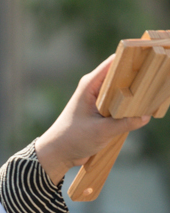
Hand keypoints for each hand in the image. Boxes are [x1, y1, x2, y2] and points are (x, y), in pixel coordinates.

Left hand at [36, 56, 150, 184]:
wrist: (56, 155)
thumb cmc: (72, 140)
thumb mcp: (101, 132)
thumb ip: (124, 123)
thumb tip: (146, 116)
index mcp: (91, 84)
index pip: (116, 61)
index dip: (134, 57)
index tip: (152, 57)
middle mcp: (95, 87)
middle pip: (122, 74)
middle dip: (138, 76)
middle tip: (156, 79)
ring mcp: (98, 99)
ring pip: (122, 89)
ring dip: (135, 93)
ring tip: (153, 93)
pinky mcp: (101, 111)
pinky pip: (119, 103)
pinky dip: (129, 105)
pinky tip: (143, 107)